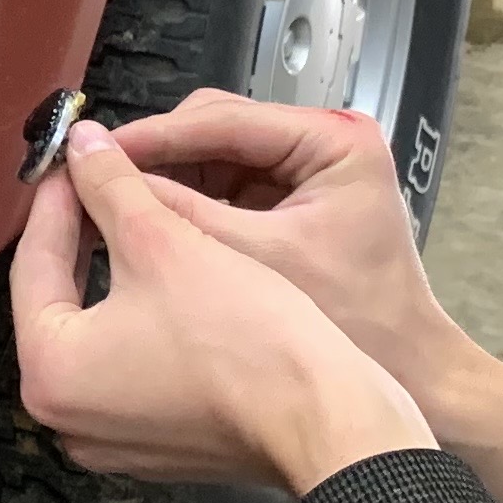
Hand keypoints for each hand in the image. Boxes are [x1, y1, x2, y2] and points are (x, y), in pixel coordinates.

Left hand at [11, 121, 434, 494]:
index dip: (58, 198)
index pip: (32, 262)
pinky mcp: (157, 445)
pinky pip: (132, 365)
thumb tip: (82, 146)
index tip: (75, 157)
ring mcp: (112, 440)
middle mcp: (67, 419)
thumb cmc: (243, 338)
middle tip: (103, 179)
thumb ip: (110, 186)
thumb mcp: (164, 240)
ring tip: (137, 216)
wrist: (327, 420)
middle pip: (59, 300)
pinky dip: (143, 320)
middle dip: (83, 235)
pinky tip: (171, 278)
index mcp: (50, 373)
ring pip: (98, 332)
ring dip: (115, 275)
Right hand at [103, 89, 485, 415]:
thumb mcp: (251, 260)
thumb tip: (98, 170)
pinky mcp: (295, 207)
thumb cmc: (354, 327)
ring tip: (110, 207)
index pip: (222, 118)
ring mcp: (310, 175)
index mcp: (334, 140)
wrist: (410, 384)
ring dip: (167, 182)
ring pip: (214, 161)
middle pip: (216, 130)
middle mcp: (326, 143)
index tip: (93, 152)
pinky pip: (225, 193)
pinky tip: (148, 230)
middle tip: (94, 181)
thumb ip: (175, 209)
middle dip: (157, 157)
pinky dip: (188, 209)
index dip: (152, 137)